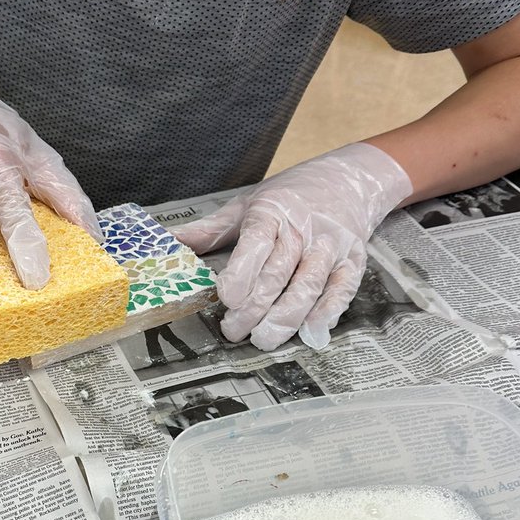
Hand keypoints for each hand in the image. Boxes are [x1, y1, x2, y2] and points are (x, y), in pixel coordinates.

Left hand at [175, 144, 411, 349]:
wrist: (348, 181)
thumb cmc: (288, 198)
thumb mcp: (245, 206)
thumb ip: (208, 231)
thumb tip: (167, 243)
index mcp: (272, 212)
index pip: (256, 243)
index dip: (242, 272)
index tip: (227, 297)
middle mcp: (303, 229)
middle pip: (278, 273)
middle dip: (255, 307)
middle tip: (234, 331)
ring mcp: (330, 246)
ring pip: (308, 286)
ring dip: (286, 317)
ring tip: (263, 339)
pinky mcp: (352, 262)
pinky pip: (341, 290)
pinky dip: (326, 313)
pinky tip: (308, 331)